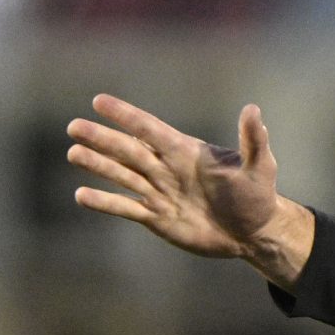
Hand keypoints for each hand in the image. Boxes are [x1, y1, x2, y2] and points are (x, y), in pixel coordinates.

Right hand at [67, 95, 312, 285]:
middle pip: (129, 150)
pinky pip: (127, 208)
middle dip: (103, 138)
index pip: (150, 129)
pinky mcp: (157, 217)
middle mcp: (167, 168)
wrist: (253, 232)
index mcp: (185, 151)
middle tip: (74, 126)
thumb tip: (253, 110)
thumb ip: (253, 141)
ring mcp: (160, 192)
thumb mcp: (260, 167)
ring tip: (74, 153)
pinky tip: (81, 196)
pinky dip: (105, 203)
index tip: (99, 101)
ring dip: (98, 165)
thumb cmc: (257, 196)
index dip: (127, 116)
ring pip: (123, 175)